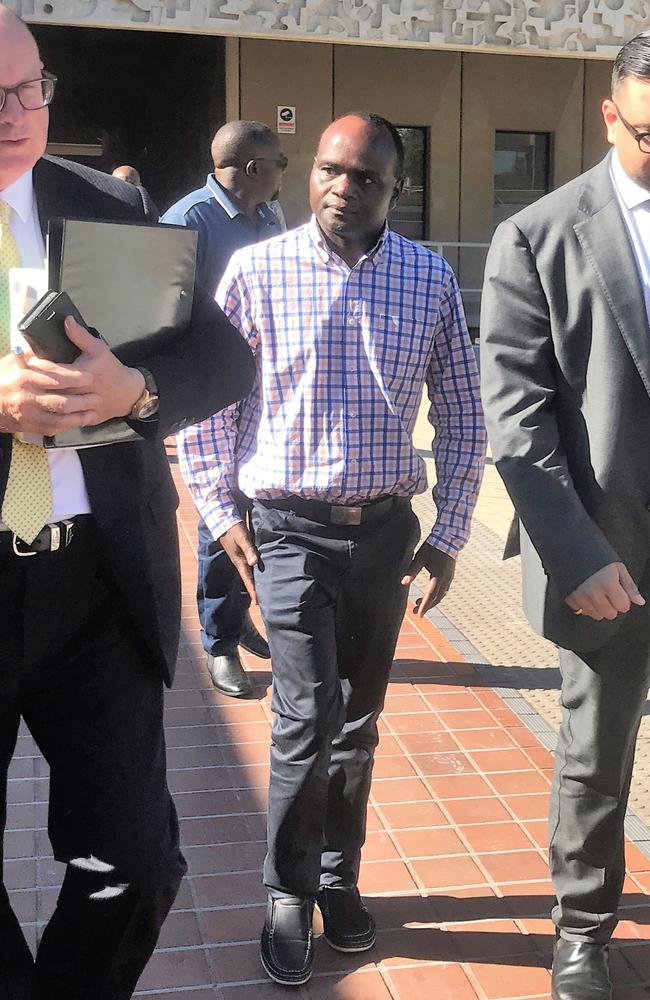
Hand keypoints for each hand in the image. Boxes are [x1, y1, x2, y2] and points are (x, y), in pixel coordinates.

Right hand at [0, 346, 96, 435]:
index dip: (74, 378)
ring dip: (79, 415)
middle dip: (82, 400)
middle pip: (62, 402)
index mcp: (25, 379)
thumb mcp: (14, 361)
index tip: (88, 377)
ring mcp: (31, 415)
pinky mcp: (32, 426)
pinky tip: (80, 420)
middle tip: (97, 396)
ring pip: (61, 418)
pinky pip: (55, 428)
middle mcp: (28, 398)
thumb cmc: (4, 379)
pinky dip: (69, 425)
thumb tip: (46, 341)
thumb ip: (32, 353)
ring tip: (93, 410)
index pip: (55, 378)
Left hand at [26, 318, 144, 425]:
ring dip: (43, 399)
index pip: (57, 372)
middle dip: (37, 383)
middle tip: (24, 376)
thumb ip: (81, 335)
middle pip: (53, 390)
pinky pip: (64, 419)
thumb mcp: (99, 349)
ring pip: (57, 406)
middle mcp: (81, 393)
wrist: (127, 394)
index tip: (30, 362)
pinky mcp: (82, 418)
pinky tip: (44, 408)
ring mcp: (82, 408)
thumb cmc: (111, 370)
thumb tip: (66, 321)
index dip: (42, 367)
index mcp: (83, 375)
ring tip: (31, 390)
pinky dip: (53, 414)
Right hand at [219, 521, 258, 604]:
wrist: (224, 521)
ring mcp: (240, 558)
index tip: (257, 603)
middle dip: (253, 591)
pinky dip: (253, 574)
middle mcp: (240, 562)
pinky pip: (249, 567)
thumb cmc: (234, 529)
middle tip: (260, 603)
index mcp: (239, 561)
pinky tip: (258, 575)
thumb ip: (249, 550)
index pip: (248, 579)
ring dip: (254, 583)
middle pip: (248, 580)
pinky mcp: (242, 554)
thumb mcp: (242, 538)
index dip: (253, 591)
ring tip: (260, 592)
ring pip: (248, 574)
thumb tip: (254, 563)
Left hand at [401, 542, 455, 617]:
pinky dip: (437, 595)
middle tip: (415, 611)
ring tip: (419, 603)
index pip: (430, 595)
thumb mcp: (420, 557)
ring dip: (432, 601)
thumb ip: (412, 571)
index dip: (424, 605)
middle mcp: (446, 579)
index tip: (418, 614)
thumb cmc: (432, 547)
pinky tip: (429, 594)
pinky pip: (444, 589)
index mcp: (438, 575)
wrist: (449, 538)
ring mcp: (450, 577)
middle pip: (437, 598)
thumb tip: (403, 583)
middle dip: (427, 606)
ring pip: (441, 594)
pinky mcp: (450, 575)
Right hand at [565, 562, 644, 620]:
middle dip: (612, 606)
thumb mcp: (618, 567)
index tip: (619, 592)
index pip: (623, 607)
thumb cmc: (597, 556)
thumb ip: (630, 586)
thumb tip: (640, 602)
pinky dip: (585, 606)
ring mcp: (580, 596)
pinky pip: (581, 612)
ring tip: (596, 593)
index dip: (623, 600)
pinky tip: (585, 594)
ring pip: (596, 615)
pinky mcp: (569, 598)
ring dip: (599, 607)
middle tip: (608, 593)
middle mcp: (593, 592)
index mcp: (608, 583)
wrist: (572, 548)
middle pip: (610, 614)